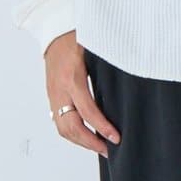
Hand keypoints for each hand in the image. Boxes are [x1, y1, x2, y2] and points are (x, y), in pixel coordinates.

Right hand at [43, 30, 119, 157]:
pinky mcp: (51, 97)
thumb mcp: (95, 50)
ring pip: (63, 128)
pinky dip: (73, 133)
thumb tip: (129, 87)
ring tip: (100, 147)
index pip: (87, 111)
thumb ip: (108, 69)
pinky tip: (87, 136)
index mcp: (72, 78)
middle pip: (71, 127)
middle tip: (109, 150)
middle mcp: (60, 90)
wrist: (53, 30)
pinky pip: (59, 122)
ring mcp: (53, 95)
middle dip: (90, 142)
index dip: (102, 127)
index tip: (116, 138)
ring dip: (81, 142)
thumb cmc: (77, 37)